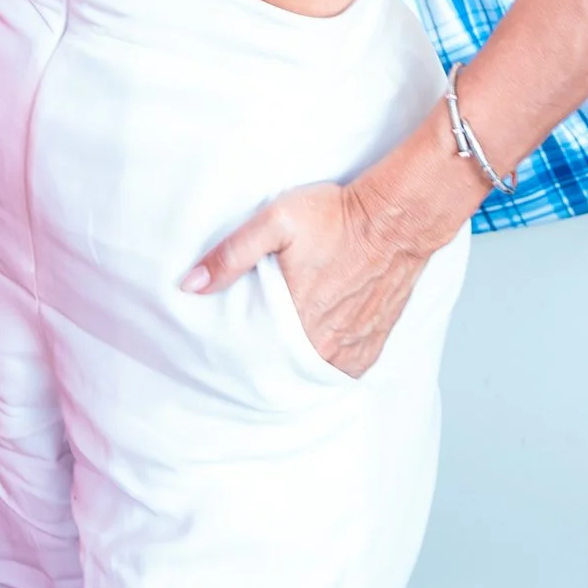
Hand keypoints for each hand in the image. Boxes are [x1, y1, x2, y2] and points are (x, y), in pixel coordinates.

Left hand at [185, 163, 465, 380]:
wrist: (396, 218)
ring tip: (284, 347)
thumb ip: (230, 255)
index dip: (241, 351)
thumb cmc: (336, 217)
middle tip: (255, 345)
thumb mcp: (273, 222)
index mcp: (297, 321)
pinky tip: (316, 349)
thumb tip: (191, 285)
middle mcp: (326, 344)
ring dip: (299, 362)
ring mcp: (354, 347)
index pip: (257, 356)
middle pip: (285, 367)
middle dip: (268, 359)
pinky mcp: (375, 341)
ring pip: (315, 371)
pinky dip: (329, 363)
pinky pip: (345, 369)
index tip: (228, 348)